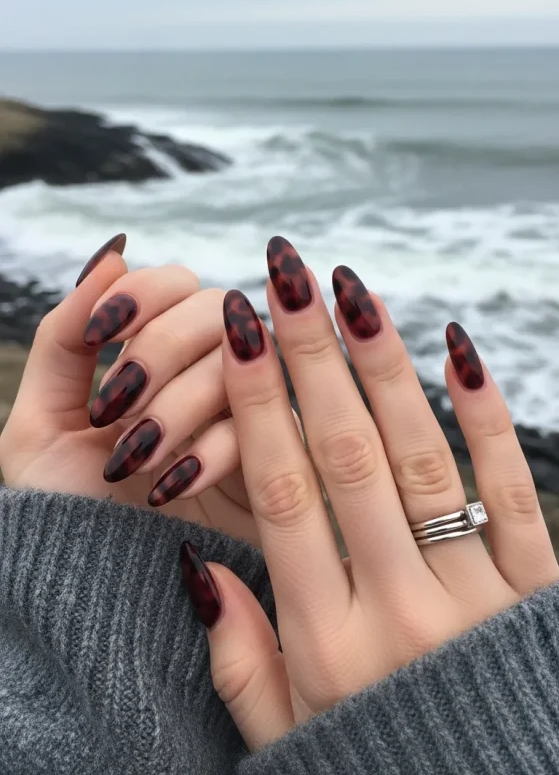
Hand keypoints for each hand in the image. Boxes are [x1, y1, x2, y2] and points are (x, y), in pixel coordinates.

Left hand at [0, 234, 256, 544]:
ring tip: (135, 458)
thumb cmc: (66, 513)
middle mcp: (202, 374)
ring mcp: (242, 414)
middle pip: (214, 311)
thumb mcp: (40, 426)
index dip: (143, 295)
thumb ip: (64, 338)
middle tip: (116, 408)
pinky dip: (215, 450)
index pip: (174, 284)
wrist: (95, 601)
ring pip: (242, 364)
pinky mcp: (274, 463)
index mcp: (151, 356)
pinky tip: (172, 484)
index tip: (102, 334)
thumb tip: (113, 253)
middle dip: (161, 350)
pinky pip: (269, 428)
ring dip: (183, 403)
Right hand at [181, 237, 558, 749]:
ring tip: (351, 290)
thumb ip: (239, 662)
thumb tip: (194, 566)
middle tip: (286, 275)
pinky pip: (512, 488)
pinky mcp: (540, 589)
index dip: (257, 405)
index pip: (283, 497)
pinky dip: (486, 414)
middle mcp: (400, 610)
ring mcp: (477, 596)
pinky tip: (458, 345)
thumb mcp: (292, 739)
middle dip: (309, 357)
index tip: (239, 331)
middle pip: (344, 458)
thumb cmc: (384, 767)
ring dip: (383, 366)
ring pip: (421, 458)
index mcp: (329, 644)